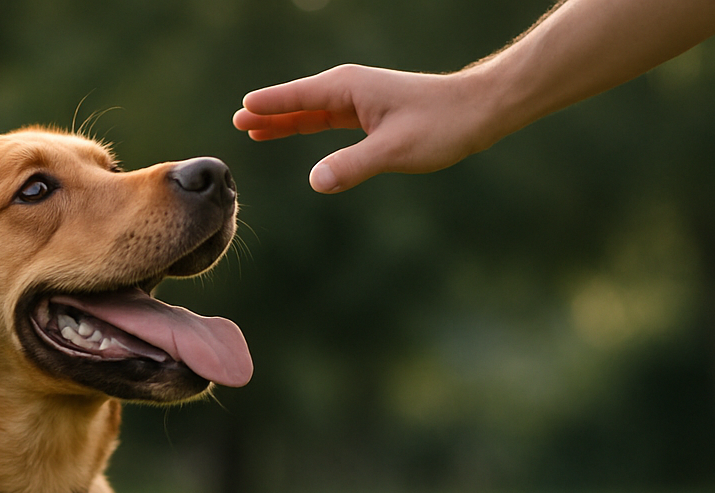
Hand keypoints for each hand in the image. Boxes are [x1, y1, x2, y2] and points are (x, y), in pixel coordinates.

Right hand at [233, 63, 500, 192]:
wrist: (478, 111)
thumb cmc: (440, 125)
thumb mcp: (394, 149)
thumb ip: (352, 165)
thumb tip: (315, 182)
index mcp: (348, 89)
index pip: (298, 97)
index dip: (268, 105)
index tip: (241, 111)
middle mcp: (349, 88)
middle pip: (298, 101)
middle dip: (268, 111)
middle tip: (236, 121)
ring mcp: (359, 99)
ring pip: (310, 110)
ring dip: (283, 119)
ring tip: (254, 129)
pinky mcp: (369, 112)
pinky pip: (326, 118)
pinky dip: (305, 124)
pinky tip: (294, 130)